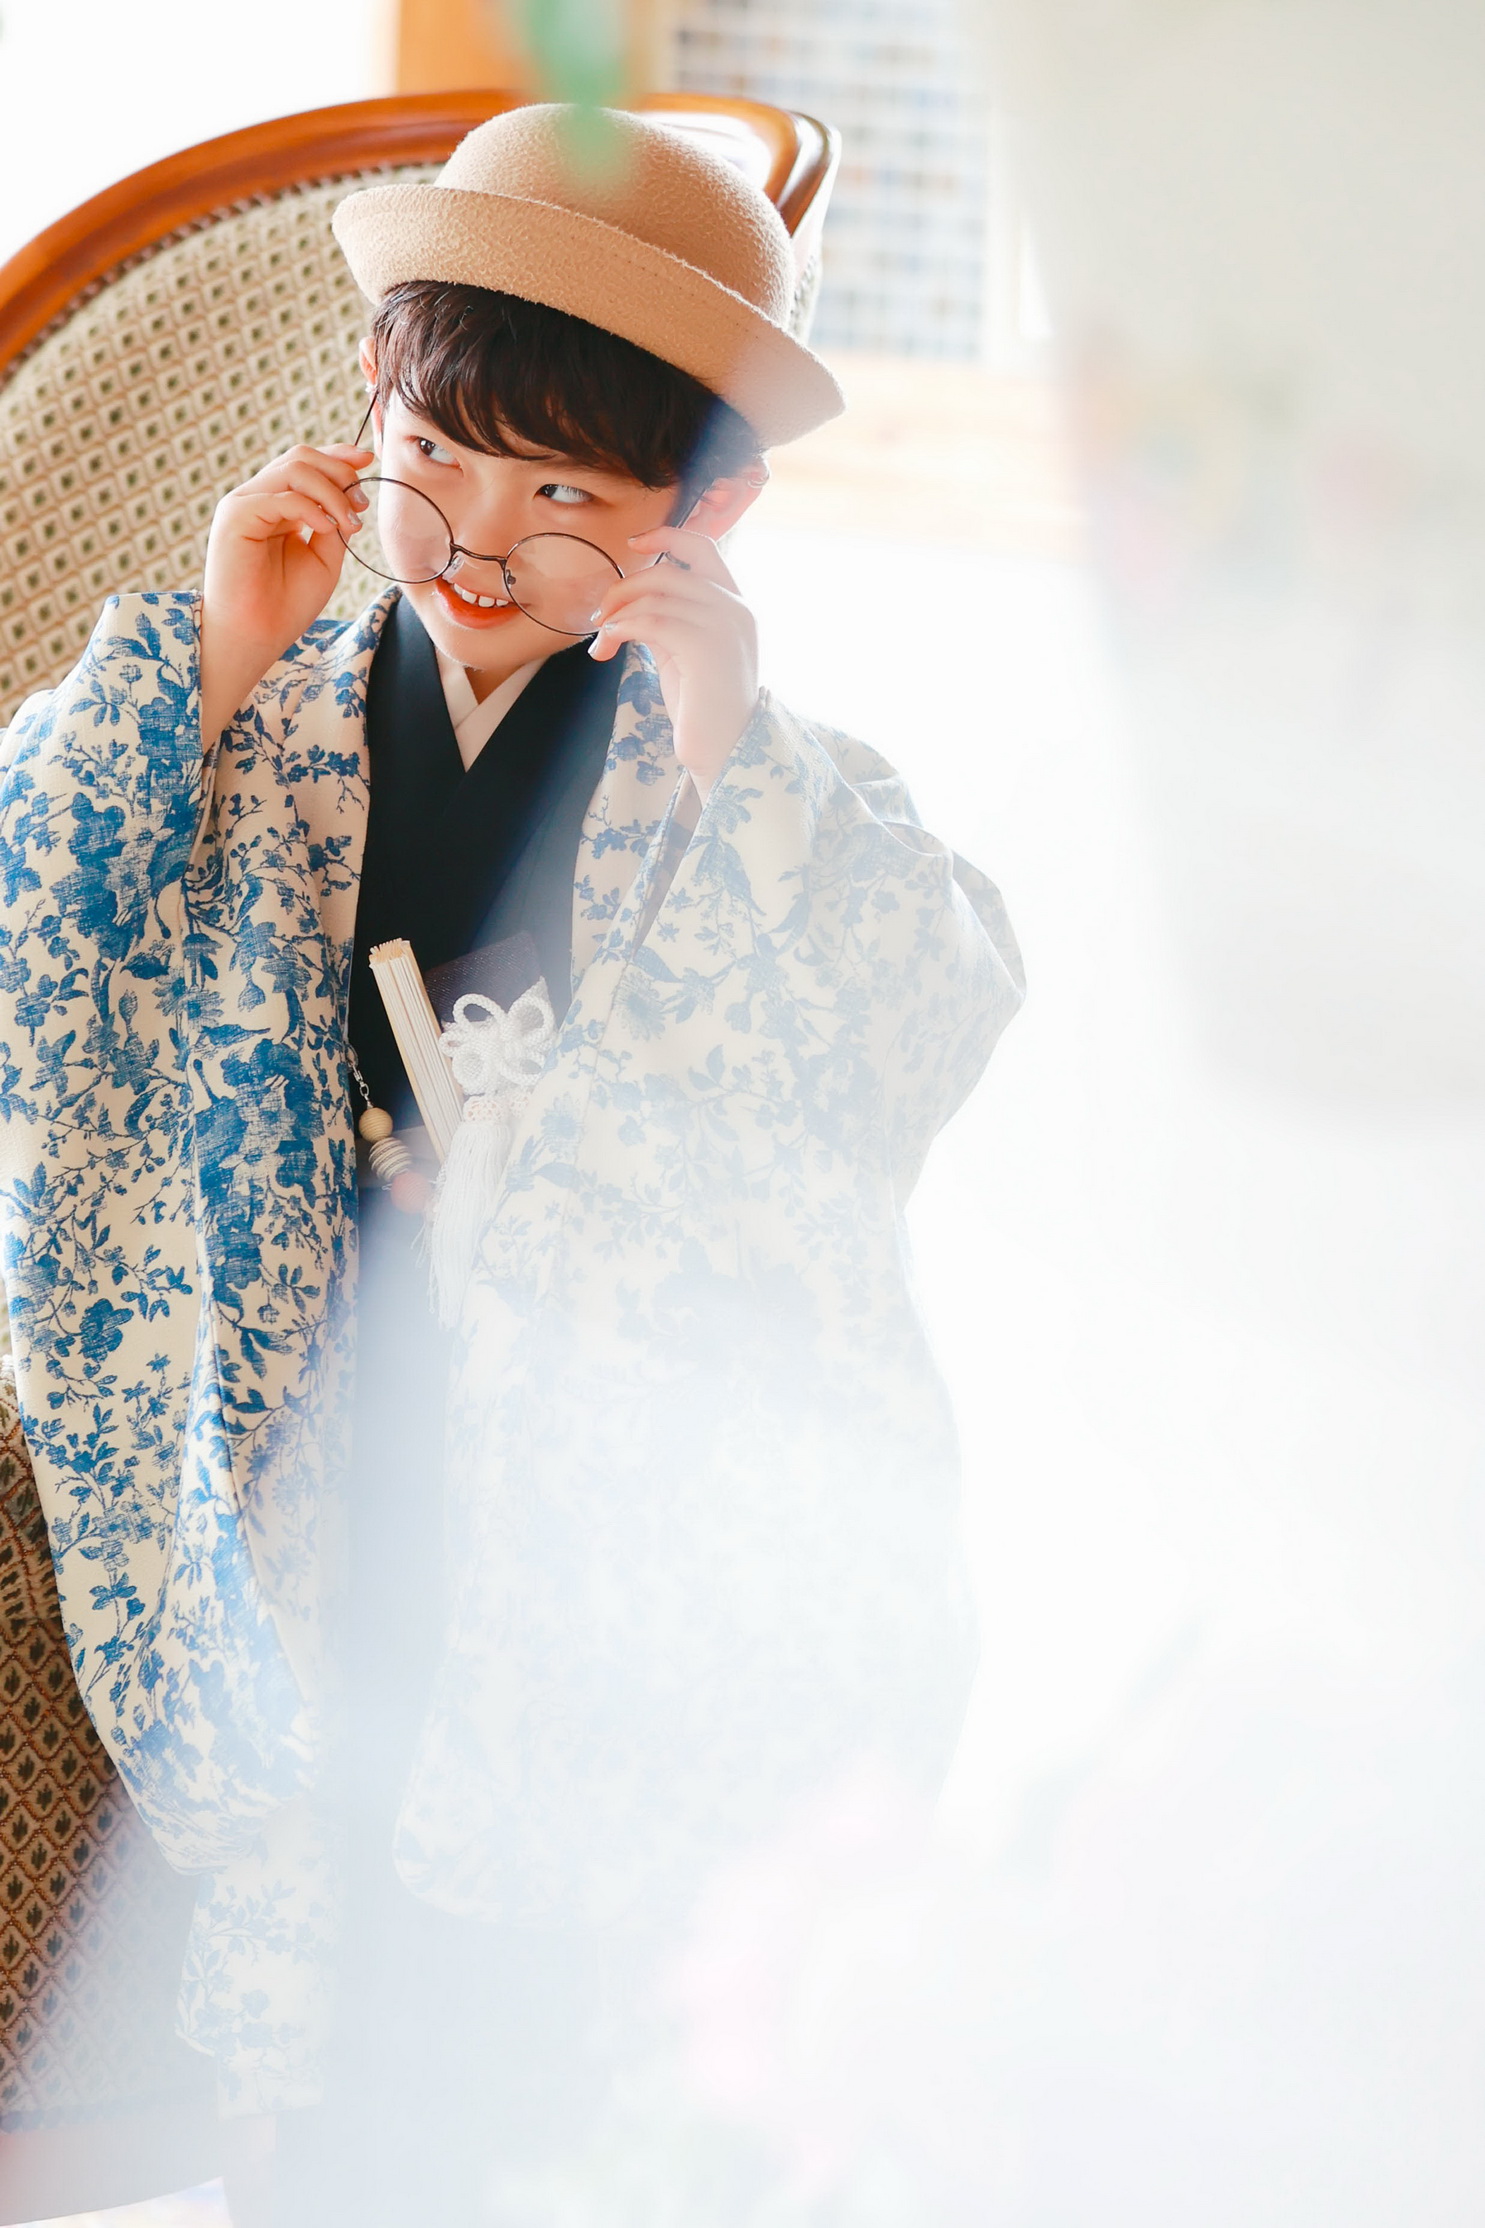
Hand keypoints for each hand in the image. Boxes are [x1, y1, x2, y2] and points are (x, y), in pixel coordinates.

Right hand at [199, 443, 371, 748]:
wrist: (256, 636)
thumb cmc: (287, 604)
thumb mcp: (323, 558)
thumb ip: (334, 524)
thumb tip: (349, 495)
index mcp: (277, 507)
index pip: (306, 464)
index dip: (337, 457)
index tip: (367, 461)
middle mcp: (258, 499)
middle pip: (301, 457)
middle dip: (339, 471)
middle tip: (360, 503)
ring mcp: (244, 504)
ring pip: (294, 469)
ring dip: (332, 492)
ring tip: (348, 524)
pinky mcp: (235, 516)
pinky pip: (281, 496)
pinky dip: (311, 508)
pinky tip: (326, 529)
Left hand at [587, 527, 759, 796]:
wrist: (724, 750)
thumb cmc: (702, 707)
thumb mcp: (685, 651)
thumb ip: (670, 618)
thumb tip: (630, 602)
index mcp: (736, 605)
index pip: (704, 548)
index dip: (667, 536)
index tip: (633, 545)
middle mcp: (736, 608)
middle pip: (668, 571)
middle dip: (624, 588)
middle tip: (600, 616)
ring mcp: (724, 625)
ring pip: (655, 594)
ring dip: (616, 614)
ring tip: (601, 641)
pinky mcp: (706, 647)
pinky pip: (650, 620)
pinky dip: (620, 629)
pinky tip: (607, 646)